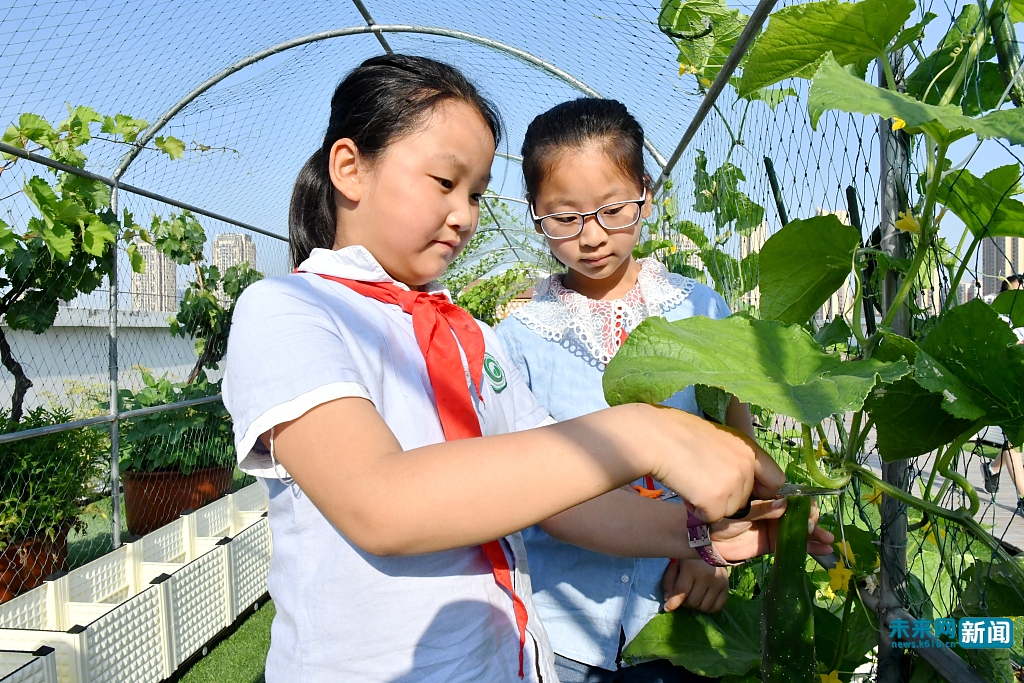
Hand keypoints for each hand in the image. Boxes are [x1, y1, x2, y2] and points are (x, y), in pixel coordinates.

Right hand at [641, 406, 785, 521]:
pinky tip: (685, 490)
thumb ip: (735, 458)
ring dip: (710, 504)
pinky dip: (697, 510)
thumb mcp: (717, 438)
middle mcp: (747, 466)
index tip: (745, 492)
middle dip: (727, 498)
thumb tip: (747, 482)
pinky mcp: (718, 501)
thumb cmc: (676, 432)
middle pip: (747, 501)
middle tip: (702, 479)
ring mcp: (734, 484)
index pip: (775, 480)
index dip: (762, 491)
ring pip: (729, 512)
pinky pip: (712, 518)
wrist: (654, 437)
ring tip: (690, 480)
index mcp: (749, 448)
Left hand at [662, 559, 728, 612]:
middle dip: (684, 602)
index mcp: (693, 568)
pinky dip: (708, 607)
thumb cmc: (689, 555)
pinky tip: (703, 599)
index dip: (673, 603)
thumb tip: (668, 600)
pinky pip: (717, 607)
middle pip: (693, 602)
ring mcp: (719, 582)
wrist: (711, 546)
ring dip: (696, 605)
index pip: (682, 591)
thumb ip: (669, 581)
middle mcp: (708, 576)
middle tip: (683, 595)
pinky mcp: (727, 586)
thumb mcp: (675, 563)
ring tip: (693, 595)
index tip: (667, 608)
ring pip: (704, 607)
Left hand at [708, 498, 835, 561]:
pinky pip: (793, 544)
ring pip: (799, 530)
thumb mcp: (742, 510)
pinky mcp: (772, 544)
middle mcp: (773, 511)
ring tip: (827, 539)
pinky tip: (824, 549)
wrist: (707, 538)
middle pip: (798, 514)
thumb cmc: (721, 516)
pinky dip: (809, 546)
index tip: (809, 509)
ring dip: (815, 534)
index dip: (802, 503)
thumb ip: (763, 509)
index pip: (790, 498)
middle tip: (813, 524)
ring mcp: (774, 527)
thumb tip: (785, 504)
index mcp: (765, 497)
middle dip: (810, 519)